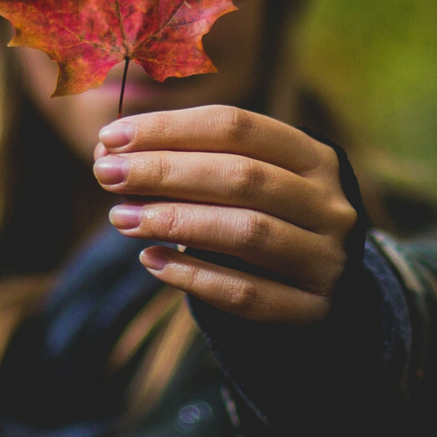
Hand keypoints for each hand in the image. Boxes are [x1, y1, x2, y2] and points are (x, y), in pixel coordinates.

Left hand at [94, 105, 357, 324]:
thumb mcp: (242, 181)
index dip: (171, 128)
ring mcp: (327, 259)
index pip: (237, 126)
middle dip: (165, 171)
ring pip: (247, 233)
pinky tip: (151, 260)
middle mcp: (330, 204)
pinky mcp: (312, 309)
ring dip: (176, 221)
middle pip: (242, 177)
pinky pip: (247, 294)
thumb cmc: (264, 218)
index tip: (111, 136)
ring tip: (120, 218)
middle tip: (105, 174)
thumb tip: (108, 148)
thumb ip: (186, 161)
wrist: (319, 288)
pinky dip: (194, 276)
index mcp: (314, 156)